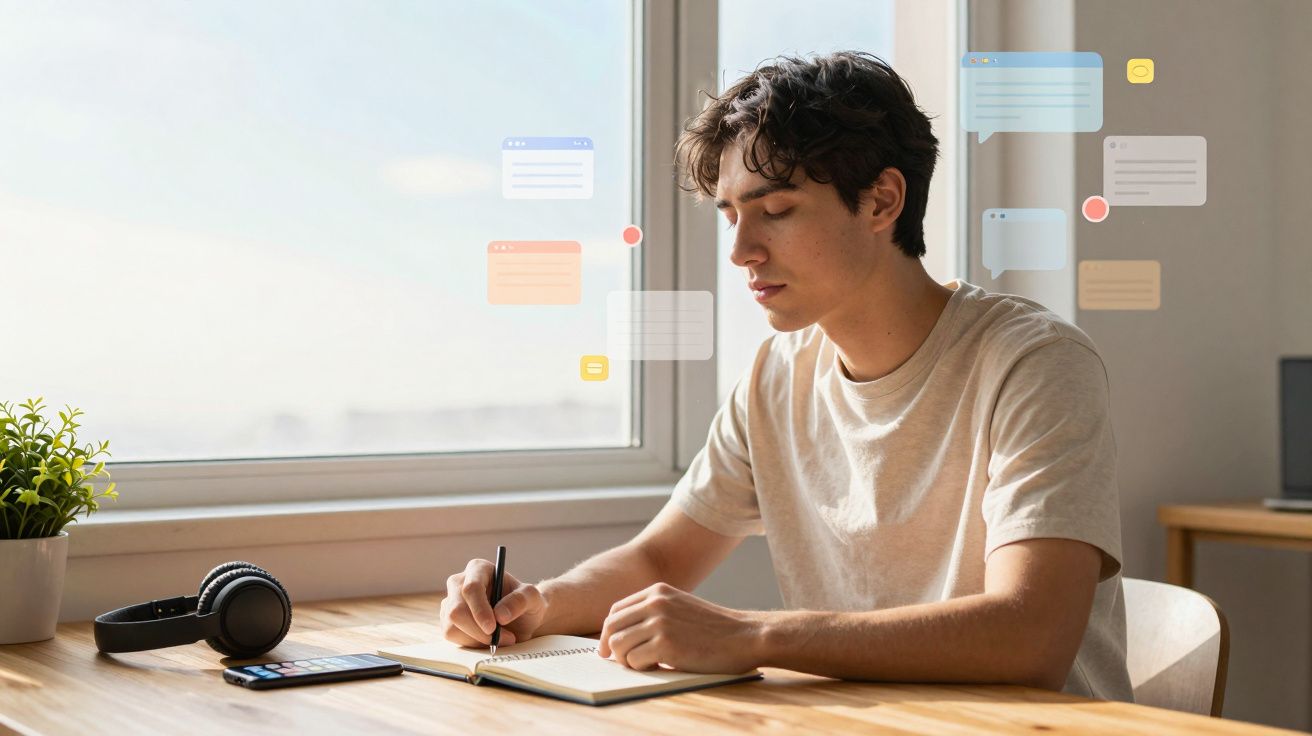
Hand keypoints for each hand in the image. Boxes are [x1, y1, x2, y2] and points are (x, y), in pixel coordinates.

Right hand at [439, 558, 547, 647]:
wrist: (521, 619)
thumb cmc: (526, 604)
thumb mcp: (533, 598)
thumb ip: (520, 601)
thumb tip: (500, 614)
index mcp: (479, 569)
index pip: (471, 588)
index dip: (479, 609)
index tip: (492, 628)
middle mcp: (459, 583)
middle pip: (456, 610)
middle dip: (478, 630)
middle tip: (502, 639)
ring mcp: (450, 602)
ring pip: (451, 626)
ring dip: (477, 639)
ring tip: (500, 639)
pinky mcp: (447, 620)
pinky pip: (451, 636)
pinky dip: (471, 644)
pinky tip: (486, 640)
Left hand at [598, 583, 762, 672]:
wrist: (744, 636)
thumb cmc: (714, 628)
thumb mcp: (681, 607)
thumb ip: (655, 612)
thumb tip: (621, 634)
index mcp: (657, 591)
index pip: (616, 610)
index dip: (608, 631)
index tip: (609, 647)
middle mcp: (655, 603)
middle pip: (611, 627)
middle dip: (610, 647)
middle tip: (620, 661)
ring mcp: (659, 623)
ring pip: (618, 645)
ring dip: (627, 660)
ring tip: (647, 663)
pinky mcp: (665, 645)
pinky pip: (634, 660)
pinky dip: (641, 668)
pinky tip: (658, 666)